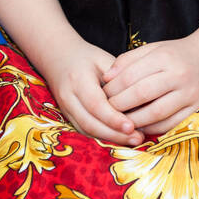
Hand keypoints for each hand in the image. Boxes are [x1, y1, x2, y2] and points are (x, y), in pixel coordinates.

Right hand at [41, 32, 144, 146]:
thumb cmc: (86, 58)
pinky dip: (103, 137)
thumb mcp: (103, 60)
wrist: (58, 58)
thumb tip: (139, 101)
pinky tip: (121, 138)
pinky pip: (85, 131)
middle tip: (138, 138)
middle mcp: (68, 98)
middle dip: (115, 134)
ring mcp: (66, 110)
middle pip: (90, 123)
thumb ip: (119, 78)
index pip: (95, 104)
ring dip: (111, 139)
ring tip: (134, 140)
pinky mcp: (68, 117)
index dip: (113, 118)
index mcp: (78, 80)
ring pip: (87, 131)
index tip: (132, 126)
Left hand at [102, 31, 198, 136]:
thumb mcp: (153, 49)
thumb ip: (127, 61)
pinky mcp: (197, 109)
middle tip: (107, 110)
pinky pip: (170, 125)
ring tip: (120, 121)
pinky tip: (140, 126)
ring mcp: (190, 94)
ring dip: (133, 120)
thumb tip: (106, 78)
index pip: (131, 75)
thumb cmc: (176, 54)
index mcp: (165, 57)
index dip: (113, 88)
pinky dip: (151, 128)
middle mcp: (179, 75)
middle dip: (119, 105)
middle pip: (141, 94)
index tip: (102, 95)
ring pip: (155, 113)